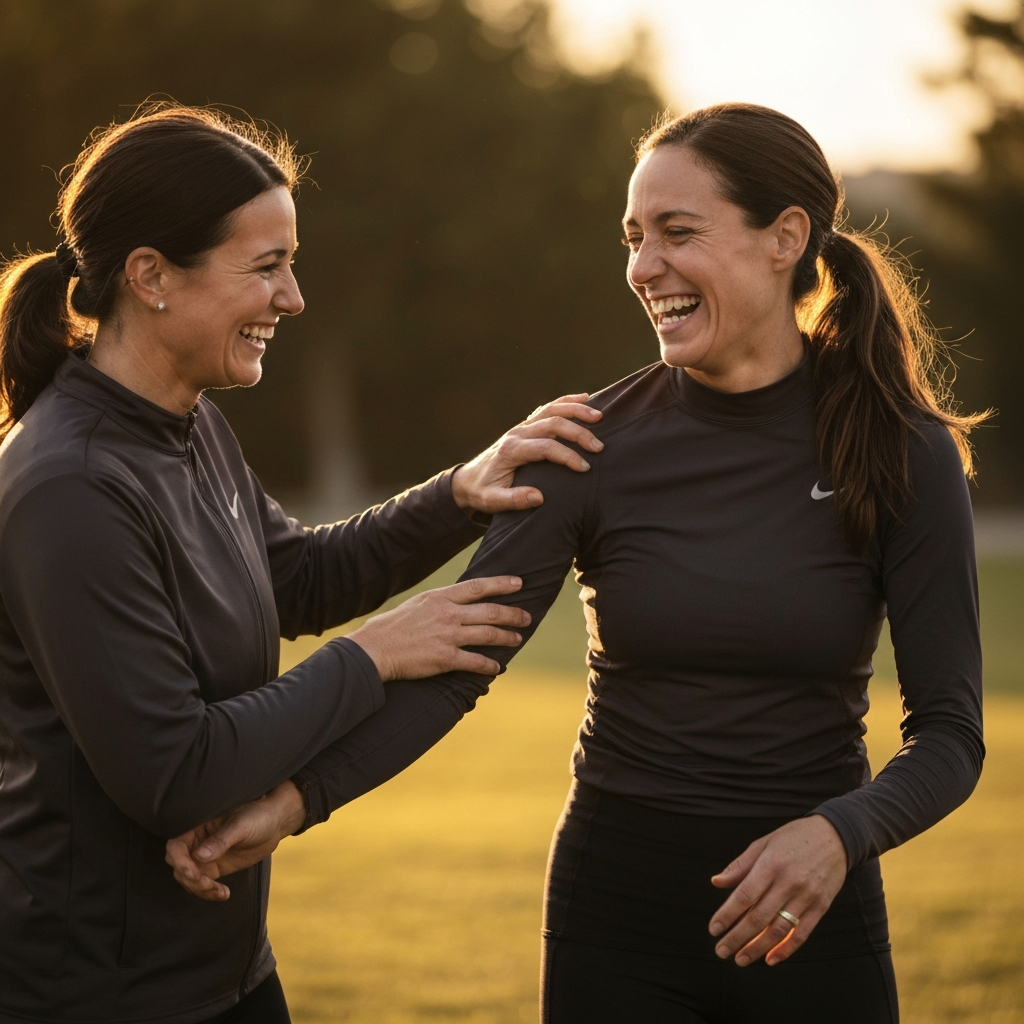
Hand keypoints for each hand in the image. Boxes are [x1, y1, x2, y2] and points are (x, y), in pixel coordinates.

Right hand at [164, 780, 305, 901]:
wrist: (274, 824)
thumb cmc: (257, 816)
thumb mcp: (240, 826)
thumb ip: (220, 840)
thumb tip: (199, 856)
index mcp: (197, 825)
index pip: (176, 845)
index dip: (180, 861)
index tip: (193, 874)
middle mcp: (196, 842)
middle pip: (178, 865)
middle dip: (189, 878)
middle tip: (208, 885)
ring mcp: (204, 856)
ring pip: (188, 878)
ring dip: (199, 889)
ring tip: (219, 892)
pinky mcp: (214, 868)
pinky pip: (203, 884)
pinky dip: (209, 892)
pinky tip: (224, 894)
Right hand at [347, 575, 529, 680]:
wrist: (374, 649)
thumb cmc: (392, 627)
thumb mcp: (417, 604)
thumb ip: (440, 602)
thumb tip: (458, 602)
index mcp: (440, 598)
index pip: (477, 586)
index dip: (501, 584)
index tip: (519, 583)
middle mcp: (448, 614)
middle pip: (490, 612)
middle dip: (513, 614)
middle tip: (527, 617)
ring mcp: (448, 636)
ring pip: (488, 635)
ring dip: (506, 638)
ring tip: (517, 639)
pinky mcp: (445, 659)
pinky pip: (475, 662)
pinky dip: (489, 665)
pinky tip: (496, 668)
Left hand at [450, 393, 603, 514]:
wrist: (468, 480)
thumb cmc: (482, 492)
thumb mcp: (493, 501)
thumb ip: (514, 500)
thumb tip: (538, 497)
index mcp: (511, 450)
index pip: (545, 447)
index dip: (567, 456)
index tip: (584, 468)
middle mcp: (517, 433)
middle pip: (552, 424)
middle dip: (578, 434)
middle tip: (598, 447)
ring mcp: (522, 427)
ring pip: (552, 410)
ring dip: (576, 411)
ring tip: (599, 416)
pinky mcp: (526, 426)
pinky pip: (548, 408)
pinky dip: (567, 402)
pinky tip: (585, 399)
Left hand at [708, 815, 847, 966]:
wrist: (834, 835)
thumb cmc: (793, 838)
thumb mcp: (763, 843)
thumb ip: (740, 865)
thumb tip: (716, 882)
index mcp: (770, 864)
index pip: (744, 895)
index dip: (727, 915)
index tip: (714, 929)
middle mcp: (788, 882)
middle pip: (759, 917)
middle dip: (737, 937)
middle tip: (721, 951)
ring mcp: (806, 896)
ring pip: (779, 930)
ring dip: (757, 948)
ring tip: (741, 959)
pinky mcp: (820, 906)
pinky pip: (802, 933)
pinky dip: (786, 949)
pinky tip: (770, 958)